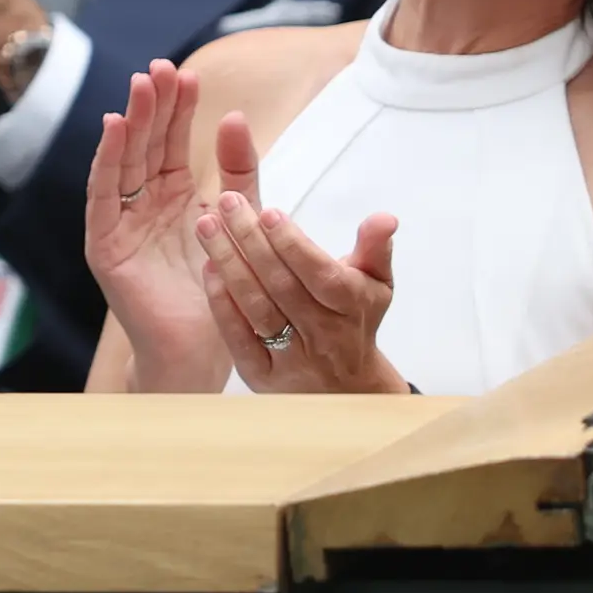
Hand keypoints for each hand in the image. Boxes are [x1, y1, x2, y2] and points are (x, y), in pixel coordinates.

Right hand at [86, 61, 230, 391]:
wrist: (201, 354)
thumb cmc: (219, 293)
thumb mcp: (239, 220)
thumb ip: (240, 173)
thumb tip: (235, 116)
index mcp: (173, 199)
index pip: (172, 144)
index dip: (178, 110)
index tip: (188, 76)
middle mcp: (142, 205)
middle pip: (144, 146)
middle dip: (151, 106)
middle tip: (160, 69)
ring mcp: (121, 224)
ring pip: (122, 163)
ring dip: (128, 123)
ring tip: (139, 86)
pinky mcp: (105, 245)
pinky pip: (103, 196)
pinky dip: (106, 161)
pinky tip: (113, 130)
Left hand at [202, 189, 403, 393]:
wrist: (348, 389)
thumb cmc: (355, 320)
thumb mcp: (375, 285)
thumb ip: (374, 248)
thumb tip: (385, 217)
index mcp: (352, 308)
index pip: (321, 275)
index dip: (294, 245)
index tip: (268, 212)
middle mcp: (323, 335)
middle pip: (282, 286)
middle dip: (251, 241)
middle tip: (227, 203)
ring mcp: (292, 359)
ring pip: (256, 308)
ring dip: (229, 264)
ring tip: (207, 226)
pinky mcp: (263, 376)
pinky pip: (238, 338)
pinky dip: (222, 303)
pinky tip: (208, 269)